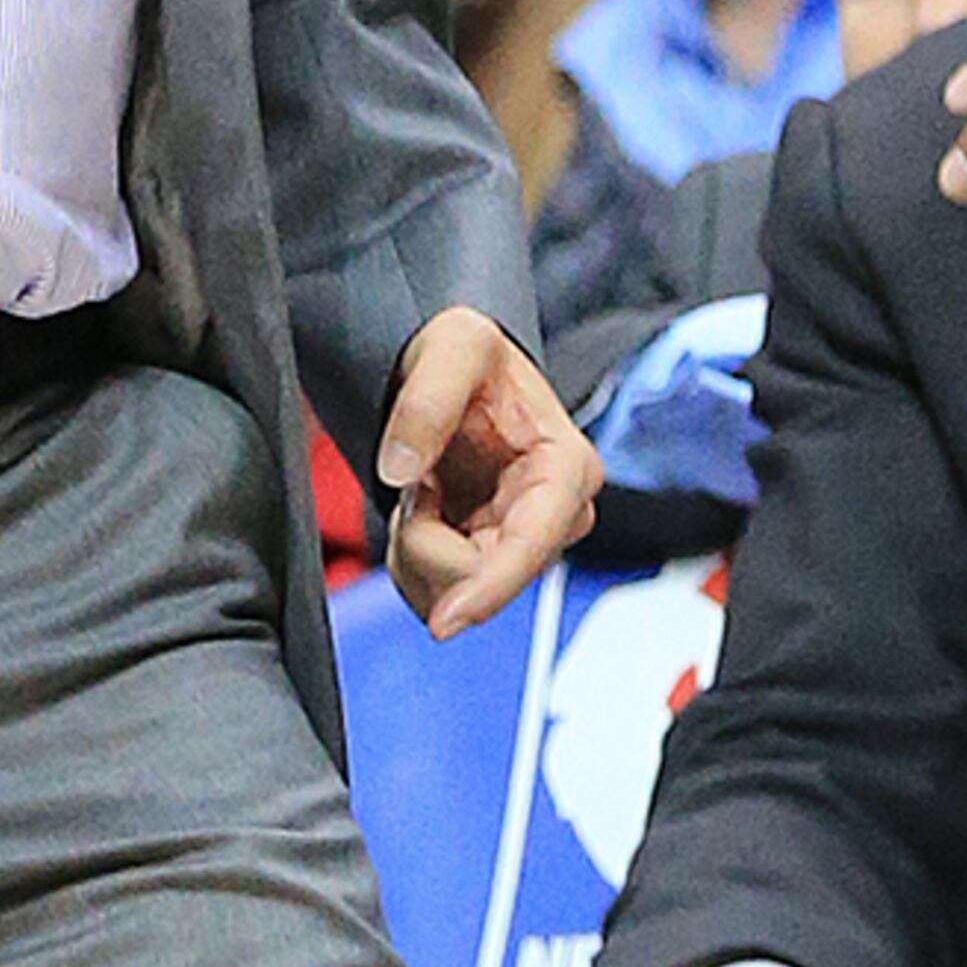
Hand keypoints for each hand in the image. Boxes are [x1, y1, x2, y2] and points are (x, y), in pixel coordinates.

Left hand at [374, 308, 599, 640]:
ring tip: (424, 487)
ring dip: (417, 547)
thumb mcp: (454, 345)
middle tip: (419, 480)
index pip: (532, 546)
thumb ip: (428, 399)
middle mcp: (558, 515)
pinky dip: (414, 555)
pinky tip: (425, 509)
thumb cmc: (471, 354)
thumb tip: (401, 468)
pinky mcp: (496, 558)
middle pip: (483, 577)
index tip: (444, 620)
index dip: (488, 588)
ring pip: (456, 592)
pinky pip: (440, 591)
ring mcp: (527, 542)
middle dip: (427, 541)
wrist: (460, 371)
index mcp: (566, 467)